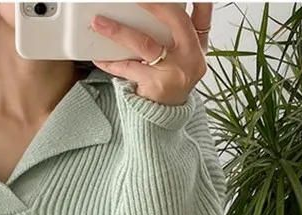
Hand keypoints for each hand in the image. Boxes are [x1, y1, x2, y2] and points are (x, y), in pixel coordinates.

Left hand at [90, 2, 211, 105]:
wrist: (166, 116)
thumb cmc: (170, 82)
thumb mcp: (182, 58)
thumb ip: (175, 35)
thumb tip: (151, 9)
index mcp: (198, 46)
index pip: (203, 16)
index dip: (199, 0)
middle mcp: (191, 56)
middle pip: (175, 20)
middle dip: (154, 3)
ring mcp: (174, 71)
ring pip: (144, 43)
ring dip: (119, 31)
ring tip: (99, 23)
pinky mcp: (155, 85)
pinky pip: (128, 68)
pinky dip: (111, 62)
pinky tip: (98, 56)